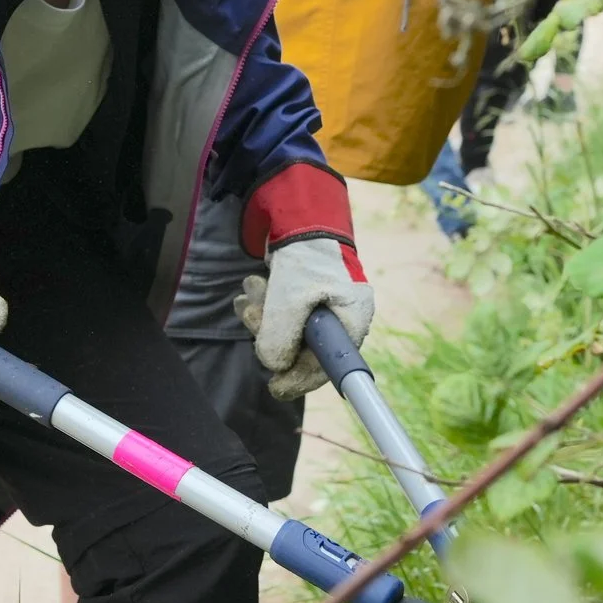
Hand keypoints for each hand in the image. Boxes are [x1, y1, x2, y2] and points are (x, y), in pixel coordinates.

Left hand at [234, 237, 373, 400]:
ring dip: (261, 315)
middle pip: (301, 351)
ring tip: (251, 289)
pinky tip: (252, 288)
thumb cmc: (305, 254)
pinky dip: (262, 305)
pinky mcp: (301, 300)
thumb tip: (274, 364)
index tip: (275, 387)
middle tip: (251, 313)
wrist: (300, 215)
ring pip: (284, 332)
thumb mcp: (290, 297)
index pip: (328, 367)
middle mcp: (339, 320)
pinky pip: (278, 317)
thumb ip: (281, 335)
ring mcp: (320, 310)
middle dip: (269, 334)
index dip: (300, 379)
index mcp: (350, 322)